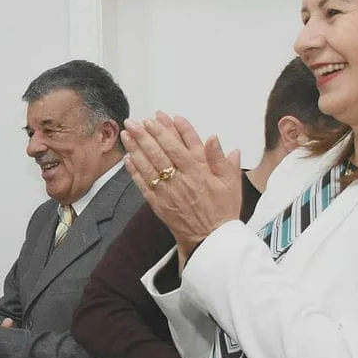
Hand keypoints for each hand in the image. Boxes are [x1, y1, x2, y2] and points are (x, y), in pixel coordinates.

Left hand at [121, 113, 242, 267]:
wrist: (211, 239)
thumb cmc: (223, 210)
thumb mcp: (231, 183)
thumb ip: (222, 160)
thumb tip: (214, 137)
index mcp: (198, 173)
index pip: (177, 146)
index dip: (164, 131)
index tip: (155, 117)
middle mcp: (180, 180)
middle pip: (158, 153)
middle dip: (143, 134)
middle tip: (133, 121)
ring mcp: (167, 192)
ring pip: (147, 166)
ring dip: (135, 148)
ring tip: (126, 134)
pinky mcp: (158, 204)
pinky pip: (143, 184)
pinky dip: (134, 171)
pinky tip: (127, 158)